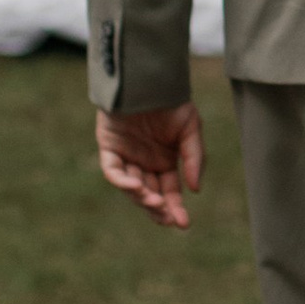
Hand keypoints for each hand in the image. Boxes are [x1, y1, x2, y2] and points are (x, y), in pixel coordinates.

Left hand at [96, 102, 203, 230]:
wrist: (150, 79)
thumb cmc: (171, 102)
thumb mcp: (191, 130)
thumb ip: (194, 158)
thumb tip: (195, 190)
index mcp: (164, 163)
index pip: (169, 192)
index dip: (175, 209)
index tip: (184, 224)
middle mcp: (144, 165)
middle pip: (150, 195)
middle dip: (159, 209)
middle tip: (168, 218)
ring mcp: (126, 158)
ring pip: (132, 187)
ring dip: (142, 197)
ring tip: (155, 201)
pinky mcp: (109, 149)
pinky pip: (113, 171)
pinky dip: (123, 181)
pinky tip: (137, 187)